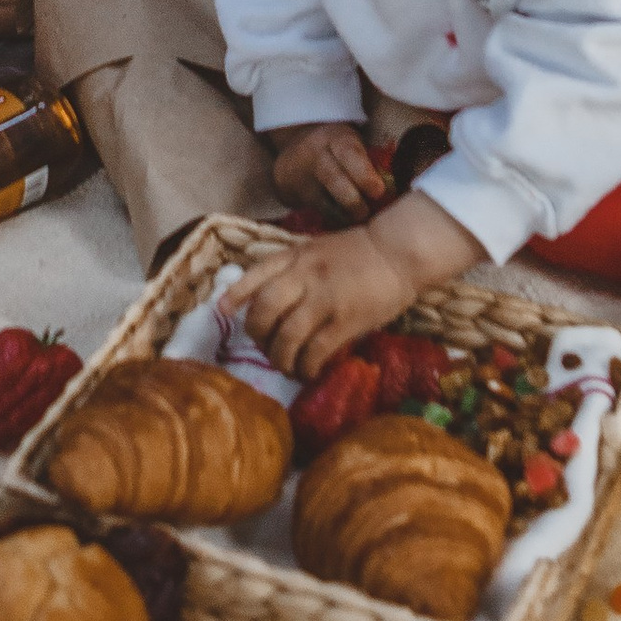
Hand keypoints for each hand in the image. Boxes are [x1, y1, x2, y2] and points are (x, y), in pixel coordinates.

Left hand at [238, 192, 480, 380]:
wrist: (397, 252)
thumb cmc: (358, 252)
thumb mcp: (316, 249)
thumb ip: (293, 268)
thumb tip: (266, 297)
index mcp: (295, 255)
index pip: (255, 274)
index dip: (235, 295)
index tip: (222, 311)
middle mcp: (304, 275)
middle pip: (263, 310)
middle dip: (257, 335)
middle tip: (264, 346)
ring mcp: (324, 298)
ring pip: (286, 336)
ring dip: (280, 358)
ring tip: (285, 366)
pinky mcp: (345, 321)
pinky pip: (314, 352)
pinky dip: (305, 367)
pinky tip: (308, 371)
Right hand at [271, 120, 389, 224]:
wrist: (296, 147)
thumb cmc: (338, 150)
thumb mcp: (351, 144)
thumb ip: (369, 163)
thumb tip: (394, 192)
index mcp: (336, 138)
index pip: (349, 153)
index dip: (364, 174)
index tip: (378, 191)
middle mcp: (315, 155)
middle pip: (334, 179)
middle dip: (354, 201)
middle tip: (367, 213)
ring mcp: (301, 176)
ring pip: (323, 202)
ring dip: (344, 216)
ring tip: (358, 221)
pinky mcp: (290, 194)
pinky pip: (314, 212)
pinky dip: (331, 220)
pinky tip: (343, 224)